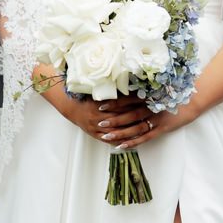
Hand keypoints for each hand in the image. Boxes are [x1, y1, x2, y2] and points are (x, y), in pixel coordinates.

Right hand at [43, 85, 161, 148]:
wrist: (70, 107)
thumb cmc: (85, 97)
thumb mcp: (97, 90)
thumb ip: (111, 87)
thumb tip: (129, 80)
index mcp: (98, 105)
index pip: (121, 103)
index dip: (134, 101)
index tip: (146, 98)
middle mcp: (98, 118)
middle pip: (122, 118)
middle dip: (137, 115)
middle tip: (151, 112)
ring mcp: (97, 128)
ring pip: (118, 131)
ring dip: (132, 130)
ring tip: (146, 128)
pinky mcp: (96, 135)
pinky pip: (111, 141)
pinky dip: (122, 142)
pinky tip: (133, 142)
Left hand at [97, 95, 179, 149]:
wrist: (191, 102)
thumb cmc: (172, 94)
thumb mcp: (157, 89)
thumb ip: (142, 91)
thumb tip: (124, 90)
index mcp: (149, 96)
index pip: (128, 100)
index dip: (114, 103)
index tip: (100, 105)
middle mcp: (151, 107)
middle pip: (130, 115)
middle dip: (114, 119)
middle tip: (99, 122)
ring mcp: (157, 119)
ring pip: (136, 128)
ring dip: (120, 133)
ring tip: (106, 137)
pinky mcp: (162, 129)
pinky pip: (146, 137)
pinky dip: (134, 142)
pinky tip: (122, 146)